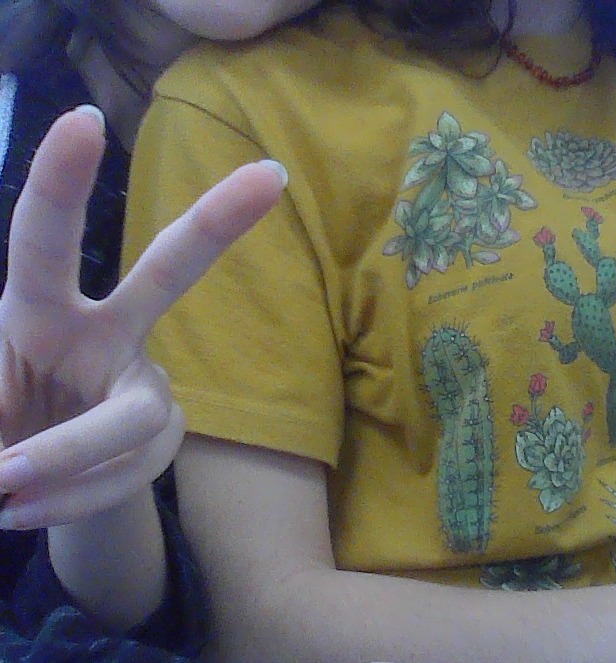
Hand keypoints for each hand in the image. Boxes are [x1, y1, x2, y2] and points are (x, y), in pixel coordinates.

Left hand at [0, 106, 284, 528]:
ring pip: (136, 415)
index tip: (87, 121)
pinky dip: (74, 499)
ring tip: (3, 494)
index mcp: (40, 309)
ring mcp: (144, 385)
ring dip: (68, 456)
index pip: (48, 240)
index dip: (63, 183)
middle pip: (167, 272)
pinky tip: (28, 512)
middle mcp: (107, 334)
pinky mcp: (165, 436)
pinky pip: (133, 471)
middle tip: (273, 176)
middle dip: (215, 223)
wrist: (30, 482)